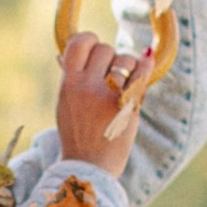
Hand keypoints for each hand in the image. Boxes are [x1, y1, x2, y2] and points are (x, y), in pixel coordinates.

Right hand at [53, 27, 147, 177]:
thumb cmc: (77, 135)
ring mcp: (107, 95)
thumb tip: (62, 55)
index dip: (89, 40)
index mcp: (68, 83)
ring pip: (125, 59)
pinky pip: (141, 73)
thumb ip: (69, 79)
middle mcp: (86, 86)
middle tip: (111, 74)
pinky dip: (144, 68)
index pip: (79, 43)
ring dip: (128, 67)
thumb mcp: (65, 105)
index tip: (94, 49)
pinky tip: (144, 67)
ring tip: (124, 83)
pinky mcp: (127, 106)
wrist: (88, 167)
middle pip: (105, 49)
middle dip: (111, 57)